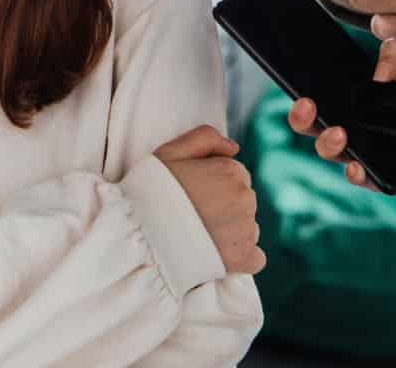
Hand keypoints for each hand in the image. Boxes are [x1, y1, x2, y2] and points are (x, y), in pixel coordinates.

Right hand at [155, 125, 265, 275]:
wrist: (141, 237)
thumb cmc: (150, 192)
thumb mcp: (169, 152)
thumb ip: (204, 137)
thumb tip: (233, 148)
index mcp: (231, 170)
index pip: (234, 175)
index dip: (212, 185)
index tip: (191, 195)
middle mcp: (245, 197)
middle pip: (242, 201)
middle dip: (223, 208)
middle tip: (192, 217)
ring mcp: (247, 229)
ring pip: (247, 229)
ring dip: (230, 233)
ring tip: (198, 237)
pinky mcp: (244, 258)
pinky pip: (254, 258)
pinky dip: (239, 259)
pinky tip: (215, 256)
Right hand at [287, 38, 395, 191]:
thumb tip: (377, 73)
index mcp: (353, 98)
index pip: (317, 98)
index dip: (301, 96)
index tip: (301, 90)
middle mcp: (352, 124)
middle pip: (312, 127)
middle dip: (301, 119)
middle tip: (308, 106)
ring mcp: (365, 150)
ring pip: (331, 153)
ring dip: (327, 144)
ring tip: (341, 133)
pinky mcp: (382, 173)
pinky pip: (361, 179)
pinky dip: (354, 175)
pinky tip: (356, 167)